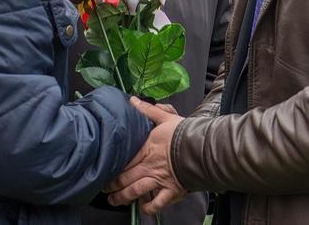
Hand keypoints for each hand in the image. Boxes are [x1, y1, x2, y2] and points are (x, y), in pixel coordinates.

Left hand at [107, 97, 185, 213]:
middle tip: (104, 189)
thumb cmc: (185, 132)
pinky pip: (157, 204)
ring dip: (123, 197)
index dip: (112, 167)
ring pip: (135, 192)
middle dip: (112, 185)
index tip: (104, 170)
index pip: (125, 160)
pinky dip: (148, 208)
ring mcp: (160, 180)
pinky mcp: (171, 191)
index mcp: (147, 149)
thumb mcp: (165, 117)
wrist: (203, 146)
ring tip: (115, 200)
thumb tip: (133, 100)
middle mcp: (150, 166)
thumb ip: (148, 110)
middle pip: (125, 178)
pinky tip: (142, 208)